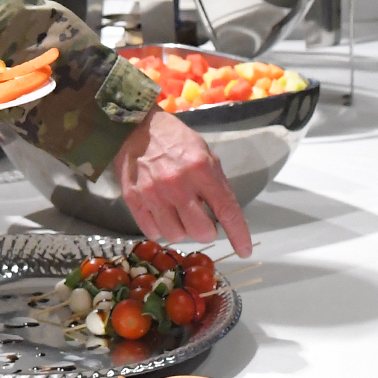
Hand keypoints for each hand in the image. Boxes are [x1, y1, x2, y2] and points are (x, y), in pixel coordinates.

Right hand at [113, 109, 252, 257]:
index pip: (226, 211)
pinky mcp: (133, 199)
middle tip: (201, 220)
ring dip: (181, 230)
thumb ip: (216, 184)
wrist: (135, 126)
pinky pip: (152, 232)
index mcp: (201, 169)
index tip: (244, 250)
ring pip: (175, 235)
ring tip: (178, 214)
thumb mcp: (204, 154)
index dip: (239, 235)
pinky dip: (160, 228)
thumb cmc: (175, 140)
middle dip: (206, 231)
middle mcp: (177, 184)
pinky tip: (161, 214)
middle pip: (200, 232)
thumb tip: (225, 216)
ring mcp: (152, 193)